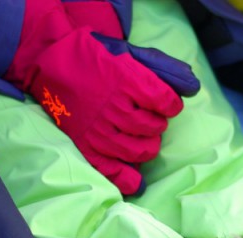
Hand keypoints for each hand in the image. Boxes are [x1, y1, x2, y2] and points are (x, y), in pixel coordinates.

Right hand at [5, 0, 199, 194]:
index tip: (167, 105)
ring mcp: (98, 130)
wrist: (49, 63)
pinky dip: (128, 179)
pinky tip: (136, 180)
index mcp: (125, 80)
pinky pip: (112, 170)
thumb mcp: (127, 52)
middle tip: (151, 121)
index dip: (170, 105)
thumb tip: (193, 86)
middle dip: (158, 125)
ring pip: (137, 151)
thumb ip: (161, 67)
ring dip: (148, 147)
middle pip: (153, 128)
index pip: (163, 101)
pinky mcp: (85, 145)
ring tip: (144, 140)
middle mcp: (113, 108)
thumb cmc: (92, 56)